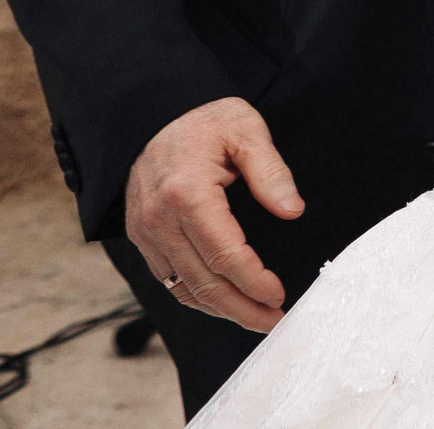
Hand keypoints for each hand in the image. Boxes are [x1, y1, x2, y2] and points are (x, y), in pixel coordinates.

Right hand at [123, 96, 303, 331]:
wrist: (152, 112)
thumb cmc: (204, 119)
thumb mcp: (246, 131)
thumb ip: (271, 172)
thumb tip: (293, 211)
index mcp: (187, 193)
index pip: (224, 255)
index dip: (253, 281)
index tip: (279, 294)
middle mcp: (159, 219)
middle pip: (202, 282)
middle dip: (241, 309)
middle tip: (273, 322)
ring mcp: (144, 231)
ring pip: (182, 287)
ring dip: (219, 309)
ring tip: (254, 318)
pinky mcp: (140, 235)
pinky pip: (167, 278)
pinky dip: (195, 295)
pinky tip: (222, 300)